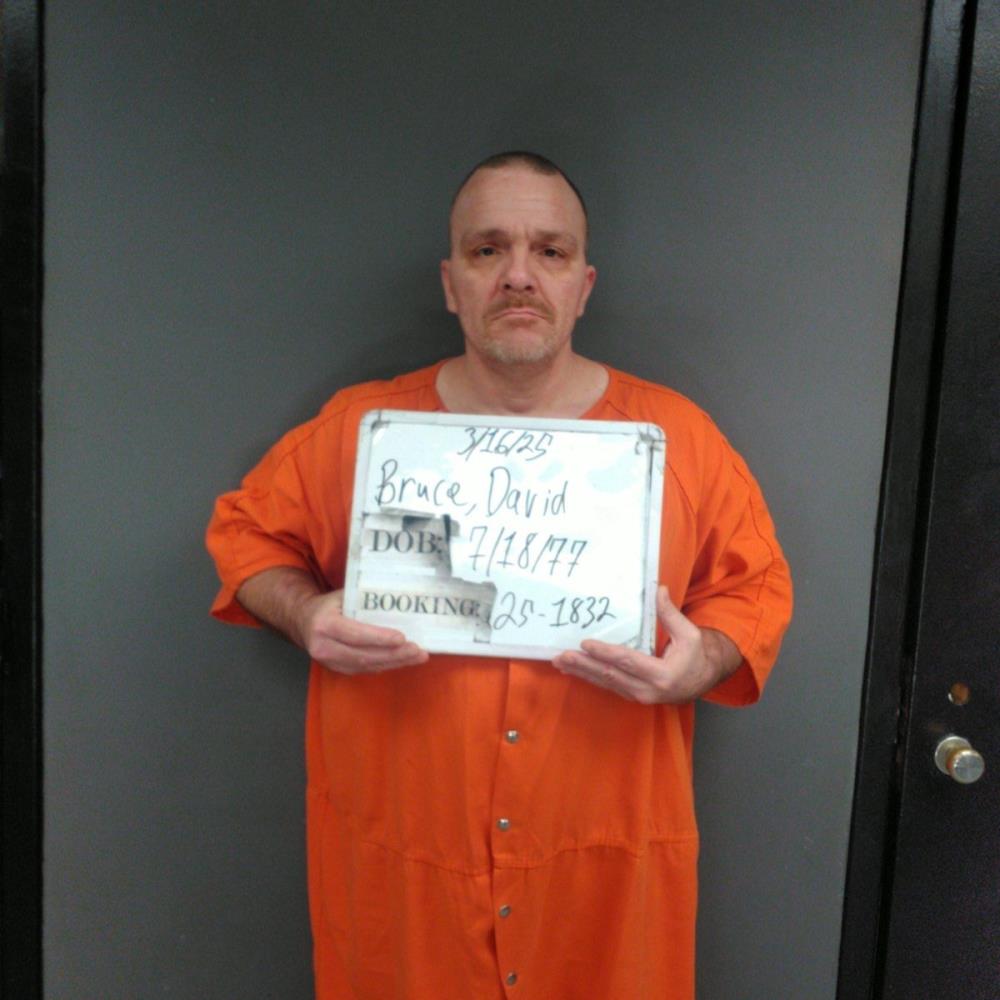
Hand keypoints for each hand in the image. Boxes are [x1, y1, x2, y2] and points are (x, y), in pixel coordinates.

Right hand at [296, 589, 428, 674]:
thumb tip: (398, 594)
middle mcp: (324, 646)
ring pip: (366, 666)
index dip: (379, 638)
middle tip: (418, 651)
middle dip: (394, 655)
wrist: (302, 620)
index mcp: (324, 624)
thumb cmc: (328, 605)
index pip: (355, 634)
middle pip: (363, 655)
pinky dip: (385, 665)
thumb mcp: (341, 595)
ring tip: (417, 656)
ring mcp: (329, 661)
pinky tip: (402, 660)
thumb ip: (363, 598)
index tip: (402, 638)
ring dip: (394, 663)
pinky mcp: (336, 669)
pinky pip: (364, 670)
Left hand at [551, 585, 740, 703]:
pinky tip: (574, 670)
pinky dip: (590, 677)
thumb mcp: (689, 634)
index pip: (627, 661)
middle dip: (584, 665)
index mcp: (662, 675)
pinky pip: (608, 685)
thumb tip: (657, 589)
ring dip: (582, 672)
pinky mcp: (633, 696)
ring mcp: (639, 696)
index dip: (605, 653)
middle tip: (562, 656)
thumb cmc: (696, 656)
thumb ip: (670, 614)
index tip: (586, 644)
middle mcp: (647, 690)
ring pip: (606, 683)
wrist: (703, 681)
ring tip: (560, 662)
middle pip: (610, 675)